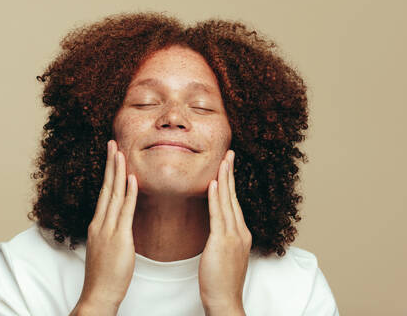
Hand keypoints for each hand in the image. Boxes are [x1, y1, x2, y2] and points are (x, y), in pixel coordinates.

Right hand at [73, 140, 137, 313]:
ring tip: (121, 152)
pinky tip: (132, 179)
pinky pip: (125, 212)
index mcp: (98, 224)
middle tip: (113, 143)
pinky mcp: (119, 238)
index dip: (109, 172)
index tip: (112, 156)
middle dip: (110, 164)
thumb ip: (110, 231)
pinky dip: (129, 194)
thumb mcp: (105, 247)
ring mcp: (108, 229)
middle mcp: (100, 222)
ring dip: (118, 172)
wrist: (99, 293)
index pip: (104, 192)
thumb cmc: (104, 273)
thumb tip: (118, 220)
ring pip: (114, 195)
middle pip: (107, 187)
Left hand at [198, 150, 250, 314]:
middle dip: (230, 174)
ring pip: (228, 202)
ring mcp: (233, 236)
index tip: (227, 167)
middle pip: (233, 197)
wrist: (225, 300)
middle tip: (229, 154)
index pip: (235, 203)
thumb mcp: (225, 255)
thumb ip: (223, 238)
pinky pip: (218, 215)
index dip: (230, 184)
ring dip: (224, 179)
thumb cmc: (222, 281)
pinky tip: (213, 184)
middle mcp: (240, 232)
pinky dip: (216, 198)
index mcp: (241, 234)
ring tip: (223, 160)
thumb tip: (217, 228)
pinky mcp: (222, 242)